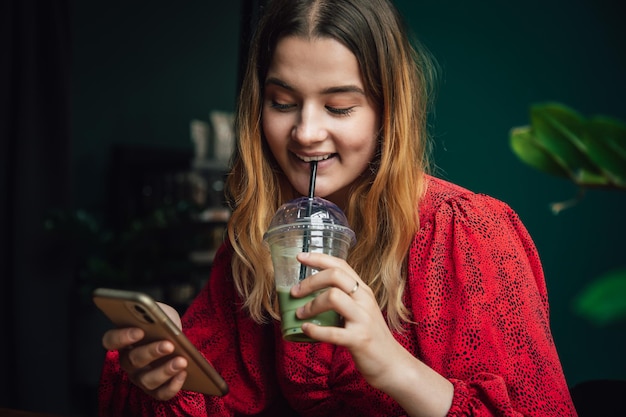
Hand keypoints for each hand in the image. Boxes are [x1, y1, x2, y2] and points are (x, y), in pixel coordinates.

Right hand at [101, 303, 187, 400]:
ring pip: (146, 381)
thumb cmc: (164, 323)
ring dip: (165, 371)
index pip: (111, 340)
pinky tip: (183, 373)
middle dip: (151, 353)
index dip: (122, 337)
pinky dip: (172, 386)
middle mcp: (128, 361)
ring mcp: (140, 377)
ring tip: (182, 361)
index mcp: (123, 339)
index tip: (139, 332)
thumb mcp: (161, 313)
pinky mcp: (155, 389)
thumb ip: (156, 315)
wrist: (178, 338)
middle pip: (132, 361)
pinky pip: (160, 393)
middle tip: (169, 345)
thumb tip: (160, 320)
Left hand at [292, 252, 453, 416]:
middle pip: (335, 276)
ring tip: (299, 314)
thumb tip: (312, 295)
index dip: (319, 258)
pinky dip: (315, 330)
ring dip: (310, 305)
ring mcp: (363, 319)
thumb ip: (344, 300)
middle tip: (294, 291)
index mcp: (363, 291)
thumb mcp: (361, 312)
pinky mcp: (359, 339)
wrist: (393, 365)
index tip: (300, 257)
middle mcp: (364, 300)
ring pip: (333, 297)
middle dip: (310, 281)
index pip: (341, 265)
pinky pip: (333, 331)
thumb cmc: (371, 338)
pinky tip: (306, 329)